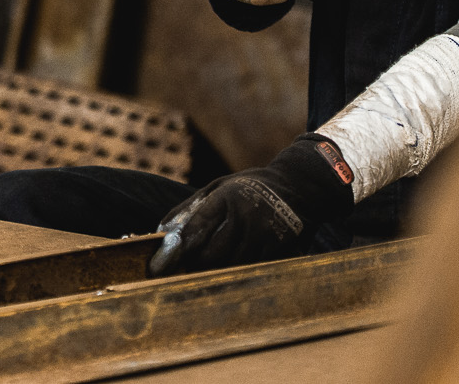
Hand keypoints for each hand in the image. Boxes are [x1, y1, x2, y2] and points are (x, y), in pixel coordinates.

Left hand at [147, 135, 355, 276]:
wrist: (298, 186)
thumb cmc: (249, 187)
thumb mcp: (218, 186)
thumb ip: (190, 208)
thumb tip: (161, 229)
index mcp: (226, 198)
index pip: (195, 230)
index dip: (176, 251)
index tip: (160, 266)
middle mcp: (244, 216)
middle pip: (211, 255)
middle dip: (193, 266)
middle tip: (181, 272)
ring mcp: (263, 234)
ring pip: (230, 266)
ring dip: (214, 273)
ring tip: (202, 274)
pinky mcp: (278, 249)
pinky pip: (250, 269)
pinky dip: (236, 273)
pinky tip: (229, 272)